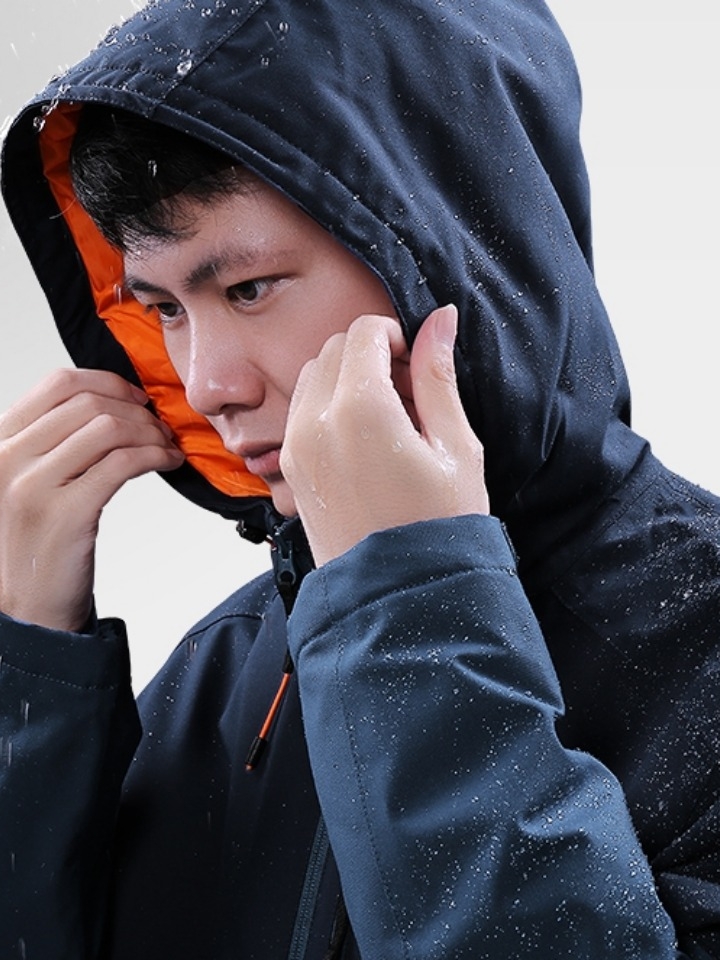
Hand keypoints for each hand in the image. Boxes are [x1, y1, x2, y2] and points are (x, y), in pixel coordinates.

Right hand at [0, 369, 183, 631]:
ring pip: (109, 428)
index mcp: (0, 442)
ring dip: (150, 433)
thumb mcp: (30, 481)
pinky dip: (155, 456)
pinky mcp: (66, 514)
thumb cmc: (37, 542)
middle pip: (88, 403)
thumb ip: (53, 442)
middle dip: (137, 411)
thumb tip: (113, 404)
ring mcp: (33, 486)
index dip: (108, 382)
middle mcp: (8, 458)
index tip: (136, 398)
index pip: (57, 384)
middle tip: (160, 428)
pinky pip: (123, 463)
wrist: (27, 607)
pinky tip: (167, 463)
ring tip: (166, 448)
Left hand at [280, 305, 488, 565]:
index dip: (396, 336)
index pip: (364, 332)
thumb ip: (439, 376)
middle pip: (334, 349)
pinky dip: (327, 406)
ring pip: (313, 376)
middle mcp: (316, 422)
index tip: (416, 364)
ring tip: (387, 417)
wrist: (399, 595)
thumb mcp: (455, 447)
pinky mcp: (290, 469)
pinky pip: (300, 411)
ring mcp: (296, 447)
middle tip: (408, 392)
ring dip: (347, 378)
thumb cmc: (437, 528)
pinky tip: (363, 439)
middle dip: (371, 354)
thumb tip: (440, 318)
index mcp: (360, 410)